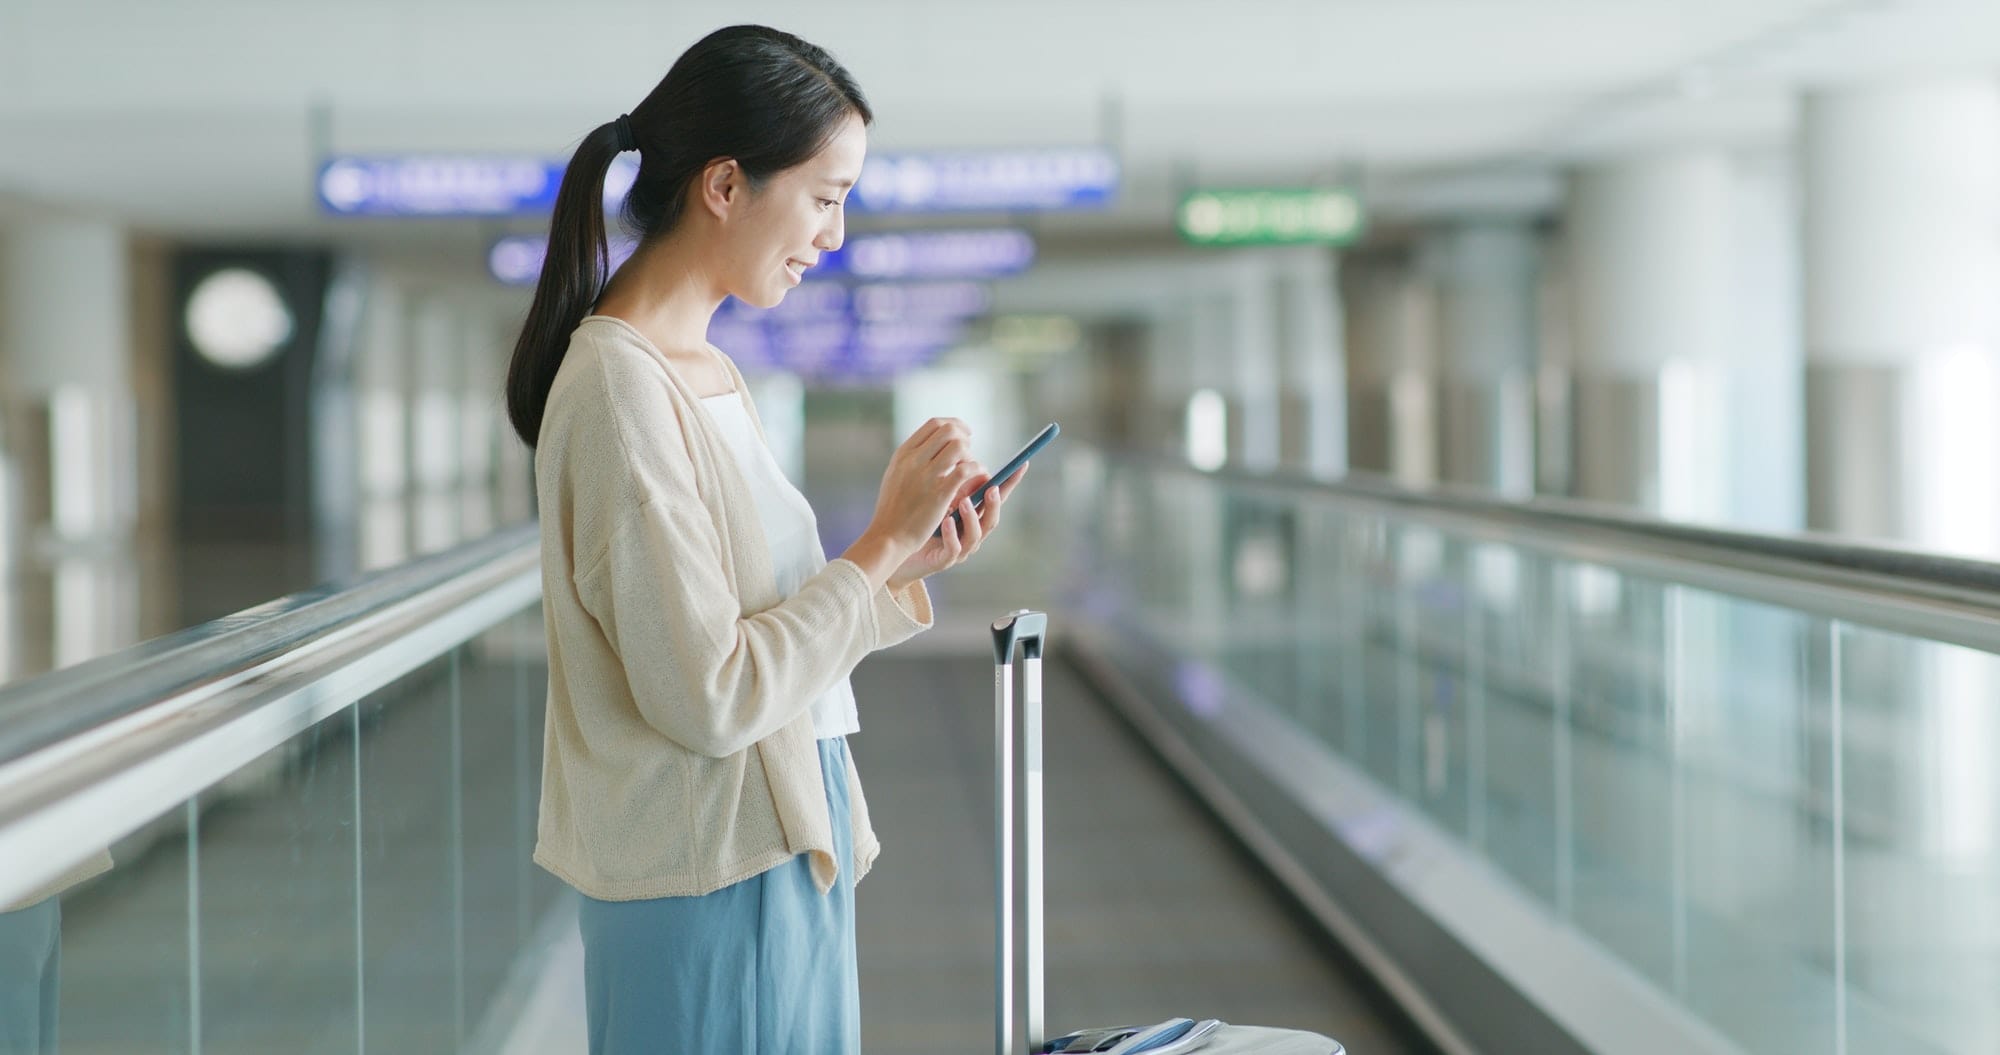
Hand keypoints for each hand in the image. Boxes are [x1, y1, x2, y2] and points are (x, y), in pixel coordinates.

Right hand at [862, 418, 980, 554]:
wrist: (888, 536)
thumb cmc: (893, 509)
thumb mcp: (896, 475)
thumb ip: (912, 458)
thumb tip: (933, 444)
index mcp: (903, 453)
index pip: (934, 424)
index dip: (955, 425)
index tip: (964, 433)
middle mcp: (913, 460)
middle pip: (949, 431)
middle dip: (965, 437)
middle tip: (970, 450)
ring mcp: (926, 476)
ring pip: (959, 447)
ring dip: (971, 455)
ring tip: (973, 467)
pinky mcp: (939, 494)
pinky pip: (965, 470)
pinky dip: (977, 469)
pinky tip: (979, 476)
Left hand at [888, 463, 1026, 589]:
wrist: (895, 548)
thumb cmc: (916, 519)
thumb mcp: (935, 492)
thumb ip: (952, 476)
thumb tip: (962, 447)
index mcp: (971, 512)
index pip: (995, 495)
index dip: (1010, 482)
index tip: (1021, 464)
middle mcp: (970, 530)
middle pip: (992, 517)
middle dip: (994, 503)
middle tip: (991, 487)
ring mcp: (959, 546)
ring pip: (976, 535)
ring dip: (972, 517)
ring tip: (962, 501)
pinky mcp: (944, 559)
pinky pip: (953, 549)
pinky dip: (951, 535)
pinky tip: (945, 521)